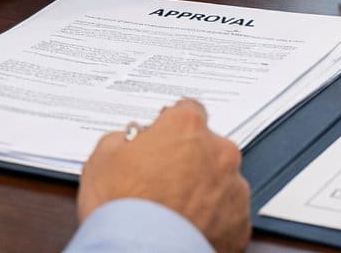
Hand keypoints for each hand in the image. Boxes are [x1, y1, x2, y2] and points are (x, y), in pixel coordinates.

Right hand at [79, 99, 248, 252]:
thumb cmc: (121, 210)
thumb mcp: (100, 160)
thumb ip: (120, 140)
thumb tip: (126, 143)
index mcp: (188, 128)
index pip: (187, 111)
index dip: (171, 128)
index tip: (161, 142)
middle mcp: (219, 152)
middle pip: (207, 147)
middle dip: (189, 160)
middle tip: (162, 182)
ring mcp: (234, 189)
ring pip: (220, 182)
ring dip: (203, 191)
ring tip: (174, 211)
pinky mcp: (240, 224)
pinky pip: (228, 215)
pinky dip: (213, 220)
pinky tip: (188, 228)